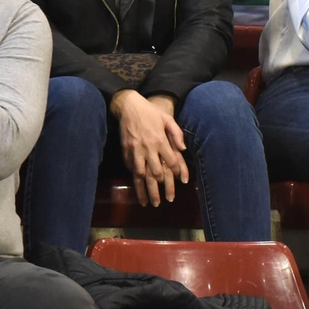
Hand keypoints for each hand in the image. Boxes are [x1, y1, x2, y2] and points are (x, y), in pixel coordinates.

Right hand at [113, 90, 188, 206]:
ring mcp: (135, 150)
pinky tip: (137, 186)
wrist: (128, 106)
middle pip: (156, 172)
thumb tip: (182, 149)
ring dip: (144, 189)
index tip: (181, 181)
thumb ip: (177, 134)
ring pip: (141, 174)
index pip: (172, 161)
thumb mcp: (168, 119)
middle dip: (159, 188)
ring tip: (147, 202)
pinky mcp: (125, 150)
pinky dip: (134, 177)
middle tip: (163, 201)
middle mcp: (148, 147)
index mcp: (160, 140)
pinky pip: (131, 167)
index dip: (178, 172)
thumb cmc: (151, 112)